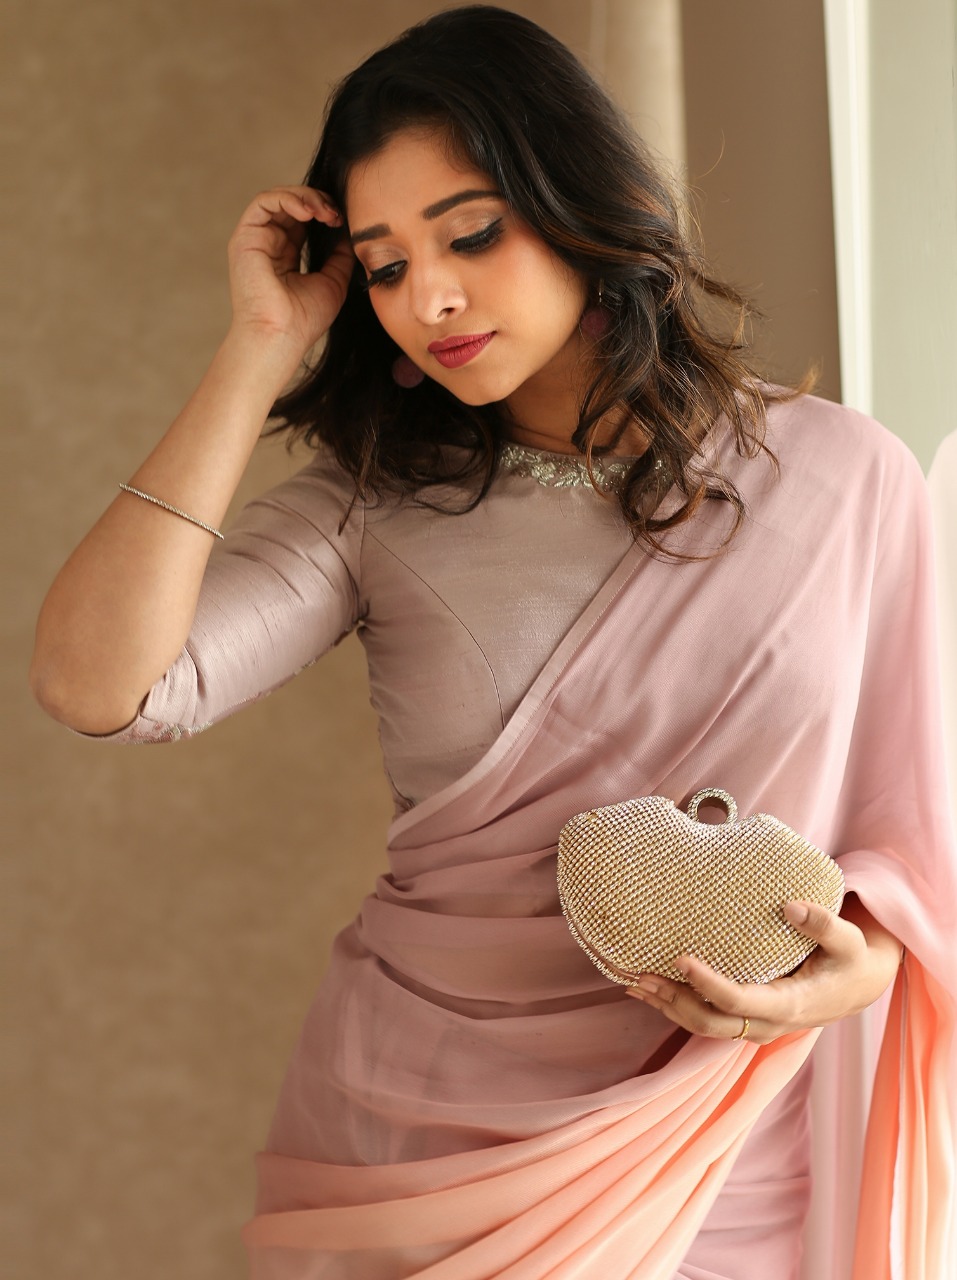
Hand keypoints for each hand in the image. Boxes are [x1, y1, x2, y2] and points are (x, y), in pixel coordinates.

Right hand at [226, 185, 354, 355]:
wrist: (281, 337)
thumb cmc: (304, 319)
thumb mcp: (333, 281)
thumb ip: (340, 255)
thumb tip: (350, 231)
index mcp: (285, 255)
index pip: (304, 220)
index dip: (324, 213)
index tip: (344, 222)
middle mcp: (268, 244)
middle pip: (292, 205)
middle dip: (318, 202)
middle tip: (337, 214)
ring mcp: (255, 240)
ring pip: (279, 199)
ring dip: (306, 198)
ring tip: (325, 212)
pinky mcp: (245, 237)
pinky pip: (263, 202)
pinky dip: (287, 198)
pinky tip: (309, 211)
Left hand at [625, 895, 902, 1044]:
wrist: (857, 986)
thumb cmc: (850, 960)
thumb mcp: (849, 941)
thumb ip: (824, 924)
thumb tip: (791, 906)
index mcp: (791, 1006)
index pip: (740, 1002)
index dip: (709, 985)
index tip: (681, 958)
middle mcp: (768, 1023)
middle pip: (710, 1023)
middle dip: (673, 1001)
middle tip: (640, 975)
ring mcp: (754, 1025)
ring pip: (702, 1026)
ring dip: (667, 1006)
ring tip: (632, 982)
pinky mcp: (744, 1018)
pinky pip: (705, 1018)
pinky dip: (675, 1005)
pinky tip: (647, 989)